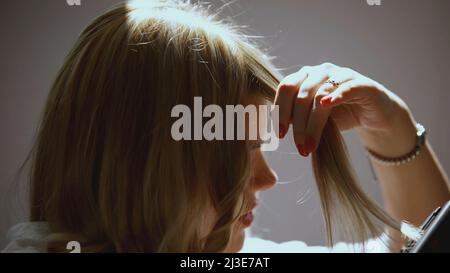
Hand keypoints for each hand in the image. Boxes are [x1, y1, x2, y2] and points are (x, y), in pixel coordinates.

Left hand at [274, 62, 414, 156]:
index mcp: (304, 77)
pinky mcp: (361, 83)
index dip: (279, 110)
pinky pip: (346, 88)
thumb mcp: (313, 118)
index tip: (279, 134)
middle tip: (298, 146)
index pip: (286, 88)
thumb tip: (278, 127)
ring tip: (310, 145)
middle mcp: (320, 71)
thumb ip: (296, 118)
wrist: (373, 115)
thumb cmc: (339, 116)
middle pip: (301, 95)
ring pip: (320, 96)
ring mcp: (341, 74)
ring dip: (313, 124)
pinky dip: (335, 96)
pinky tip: (327, 106)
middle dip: (297, 124)